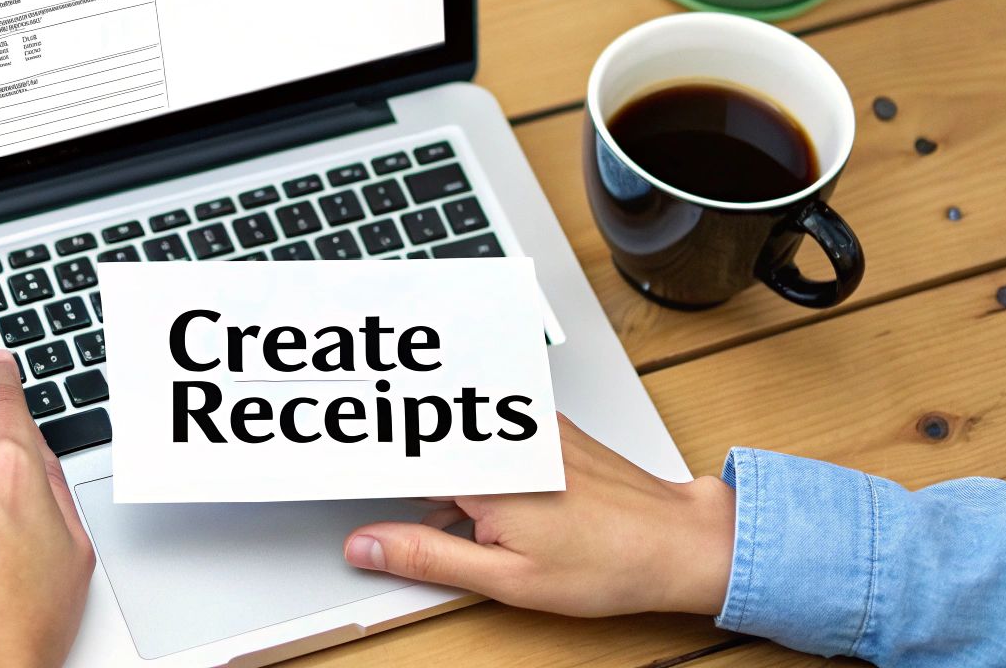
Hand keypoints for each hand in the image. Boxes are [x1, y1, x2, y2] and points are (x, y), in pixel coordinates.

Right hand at [342, 414, 734, 617]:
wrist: (678, 543)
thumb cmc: (611, 562)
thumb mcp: (506, 580)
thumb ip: (428, 557)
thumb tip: (367, 545)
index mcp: (486, 468)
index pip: (398, 457)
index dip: (355, 465)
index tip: (327, 474)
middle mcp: (505, 433)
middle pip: (419, 438)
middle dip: (389, 458)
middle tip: (356, 480)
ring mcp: (527, 425)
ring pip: (451, 436)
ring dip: (430, 464)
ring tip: (424, 509)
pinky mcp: (543, 427)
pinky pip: (485, 435)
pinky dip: (466, 459)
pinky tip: (470, 502)